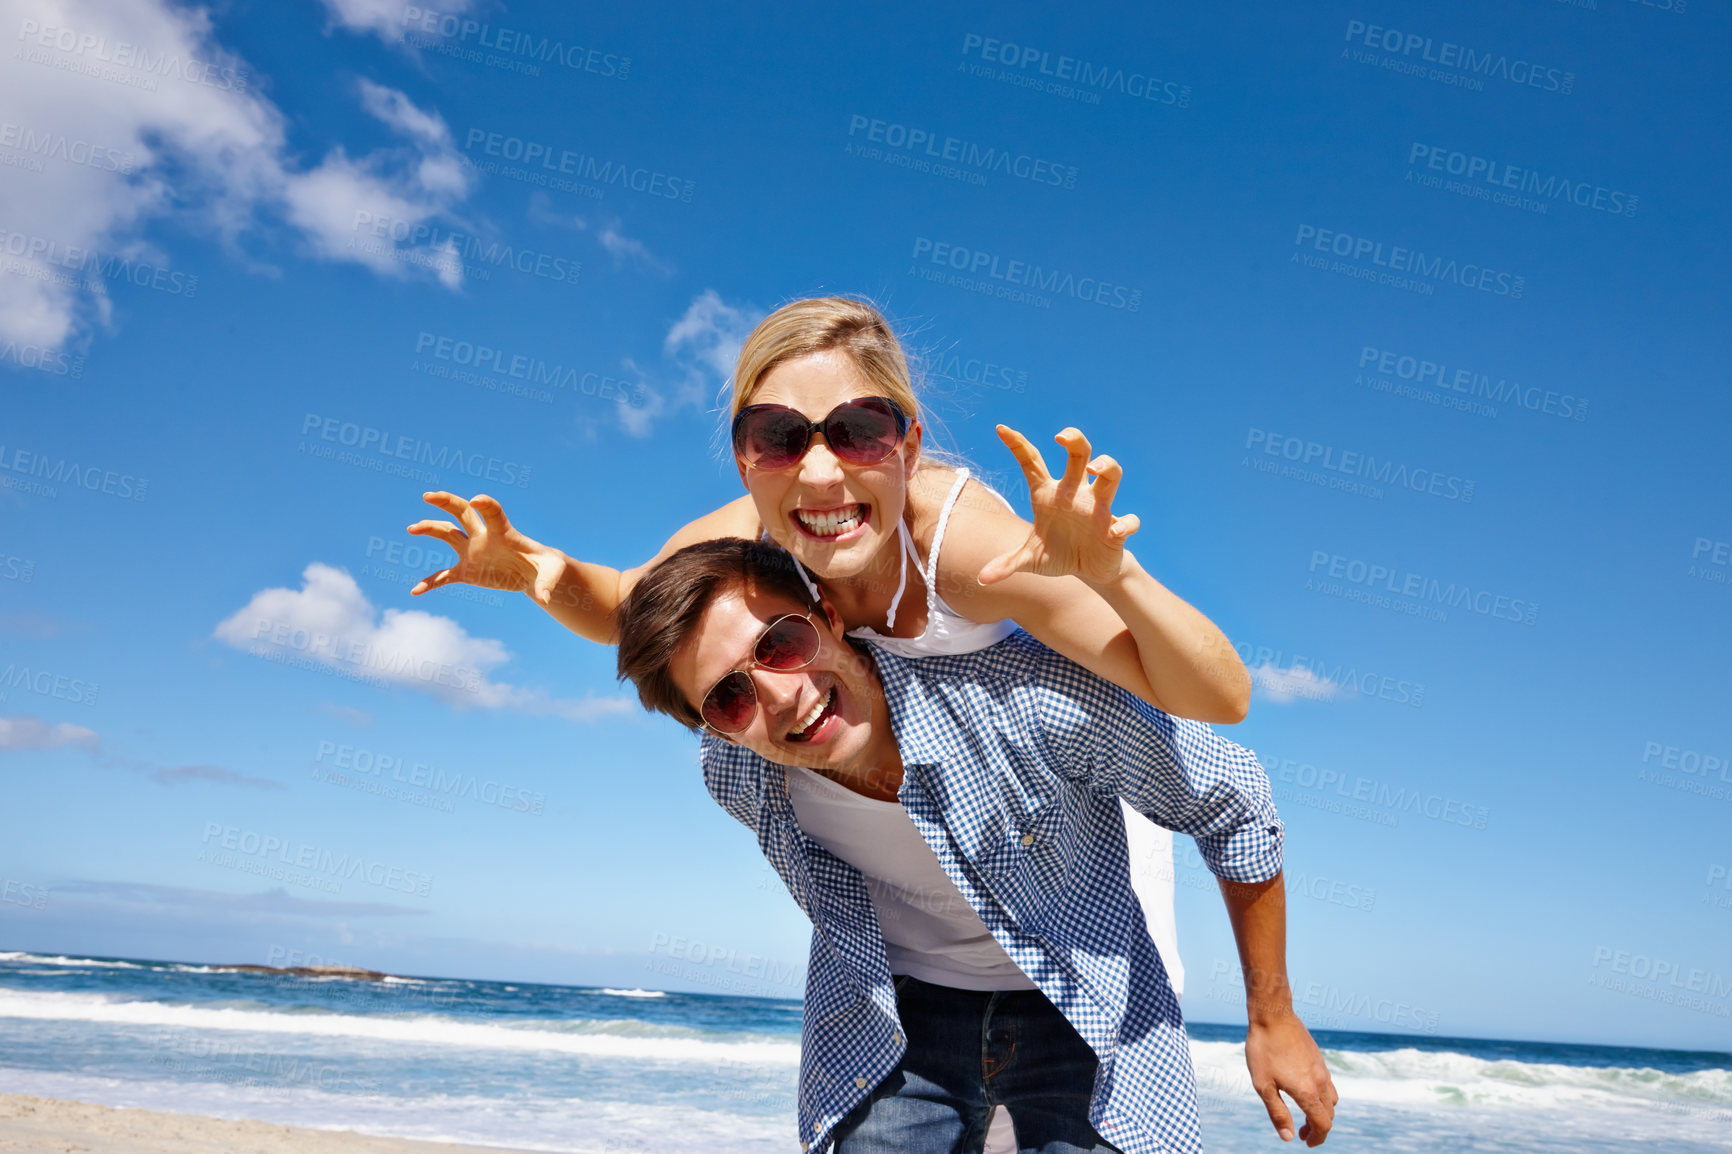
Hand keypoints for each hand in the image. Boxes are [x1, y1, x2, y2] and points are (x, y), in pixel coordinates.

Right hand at [406, 492, 564, 605]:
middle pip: (462, 512)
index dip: (486, 505)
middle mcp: (484, 537)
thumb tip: (544, 600)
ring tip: (412, 528)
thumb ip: (547, 583)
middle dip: (446, 502)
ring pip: (447, 534)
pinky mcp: (467, 571)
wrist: (534, 574)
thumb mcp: (552, 572)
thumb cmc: (546, 567)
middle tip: (428, 496)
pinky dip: (430, 583)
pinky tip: (416, 591)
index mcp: (504, 533)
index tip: (477, 500)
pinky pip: (443, 576)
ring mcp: (472, 552)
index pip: (493, 514)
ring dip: (429, 529)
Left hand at [978, 426, 1140, 587]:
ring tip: (1095, 469)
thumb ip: (1007, 565)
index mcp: (1050, 494)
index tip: (1001, 429)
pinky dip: (1125, 524)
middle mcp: (1075, 494)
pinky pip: (1128, 521)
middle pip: (1080, 454)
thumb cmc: (1059, 554)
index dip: (1018, 444)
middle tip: (1060, 437)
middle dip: (1074, 439)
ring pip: (1111, 475)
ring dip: (1107, 467)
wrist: (1089, 571)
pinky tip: (1115, 531)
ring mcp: (1098, 508)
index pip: (1033, 462)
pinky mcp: (1116, 529)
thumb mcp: (1030, 560)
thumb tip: (981, 579)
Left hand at [1245, 1011, 1336, 1145]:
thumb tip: (1289, 1137)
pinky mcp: (1318, 1057)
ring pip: (1331, 1099)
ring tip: (1304, 1114)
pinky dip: (1321, 1096)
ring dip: (1322, 1112)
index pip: (1322, 1125)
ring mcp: (1321, 1068)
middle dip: (1318, 1128)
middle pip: (1329, 1114)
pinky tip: (1303, 1090)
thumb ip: (1277, 1113)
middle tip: (1301, 1133)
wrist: (1273, 1015)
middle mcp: (1320, 1081)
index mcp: (1308, 1092)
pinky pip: (1328, 1083)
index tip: (1305, 1143)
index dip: (1317, 1138)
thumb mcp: (1263, 1085)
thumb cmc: (1264, 1050)